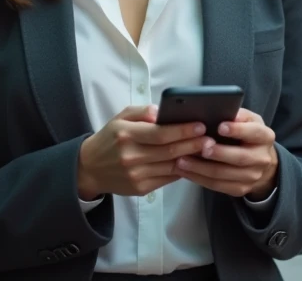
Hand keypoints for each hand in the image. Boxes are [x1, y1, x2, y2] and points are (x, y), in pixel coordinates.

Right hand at [77, 105, 213, 198]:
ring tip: (207, 150)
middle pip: (169, 151)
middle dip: (193, 144)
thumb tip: (163, 112)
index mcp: (125, 135)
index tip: (201, 125)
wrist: (90, 168)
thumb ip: (142, 112)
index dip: (182, 130)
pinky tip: (192, 162)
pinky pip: (167, 178)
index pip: (160, 133)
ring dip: (191, 158)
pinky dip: (181, 170)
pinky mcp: (140, 188)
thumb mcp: (120, 118)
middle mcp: (131, 156)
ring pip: (171, 166)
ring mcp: (136, 175)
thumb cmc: (109, 139)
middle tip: (211, 138)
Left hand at [175, 108, 277, 198]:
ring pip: (224, 175)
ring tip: (182, 160)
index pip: (253, 132)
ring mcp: (252, 176)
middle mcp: (261, 158)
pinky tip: (185, 171)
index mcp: (265, 136)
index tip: (220, 126)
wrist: (261, 161)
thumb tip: (222, 110)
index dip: (237, 130)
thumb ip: (238, 115)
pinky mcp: (240, 189)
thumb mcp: (249, 120)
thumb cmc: (248, 134)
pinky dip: (199, 178)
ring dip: (201, 168)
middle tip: (199, 147)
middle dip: (218, 153)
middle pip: (239, 157)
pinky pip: (217, 186)